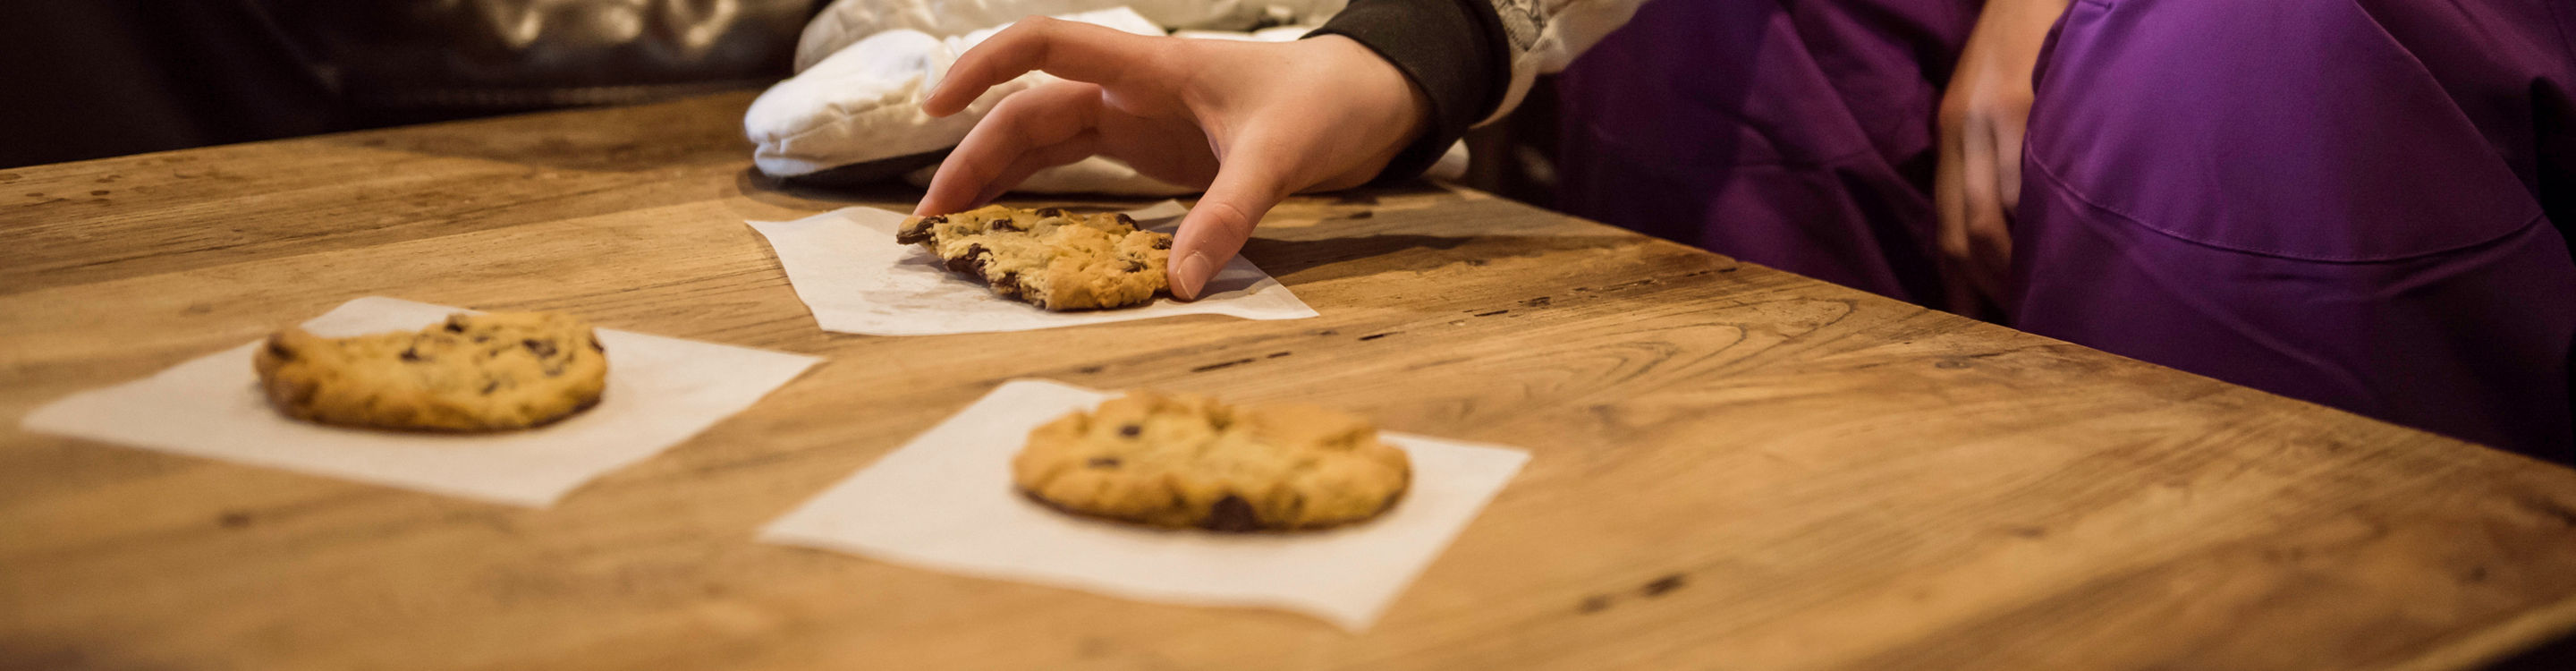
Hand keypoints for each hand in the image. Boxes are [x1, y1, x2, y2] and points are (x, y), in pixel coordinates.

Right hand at [915, 18, 1431, 298]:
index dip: (984, 68)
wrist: (1367, 99)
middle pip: (1028, 113)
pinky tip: (1007, 227)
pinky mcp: (1150, 150)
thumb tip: (1180, 284)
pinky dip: (1037, 193)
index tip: (935, 107)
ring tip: (950, 232)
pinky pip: (1076, 168)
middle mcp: (1130, 89)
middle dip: (975, 161)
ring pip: (1044, 141)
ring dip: (996, 180)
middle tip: (932, 224)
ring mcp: (1137, 119)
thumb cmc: (1325, 105)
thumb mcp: (1280, 159)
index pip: (1046, 47)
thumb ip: (1228, 216)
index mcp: (1149, 68)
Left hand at [1934, 0, 2066, 314]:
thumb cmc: (2022, 47)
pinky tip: (2074, 243)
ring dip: (2024, 265)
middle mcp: (1964, 133)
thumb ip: (1990, 163)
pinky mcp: (2030, 104)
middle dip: (1995, 289)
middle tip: (2030, 325)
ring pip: (2000, 216)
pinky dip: (2051, 218)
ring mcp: (1996, 120)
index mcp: (1950, 138)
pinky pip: (2036, 176)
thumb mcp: (1987, 104)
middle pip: (1968, 235)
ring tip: (2055, 299)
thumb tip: (2006, 239)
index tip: (1982, 328)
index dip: (1961, 289)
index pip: (1945, 233)